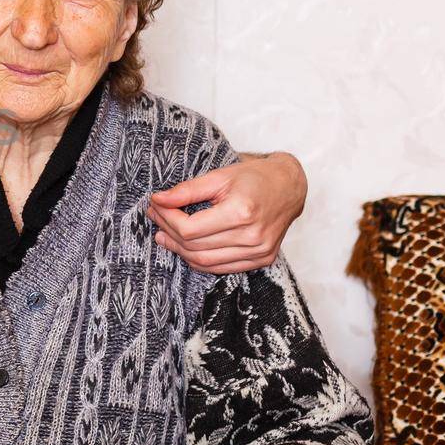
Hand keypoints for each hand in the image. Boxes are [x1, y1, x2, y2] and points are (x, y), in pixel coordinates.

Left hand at [146, 152, 306, 273]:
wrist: (289, 187)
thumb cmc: (254, 178)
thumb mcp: (219, 176)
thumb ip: (187, 190)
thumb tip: (158, 200)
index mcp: (242, 213)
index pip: (190, 228)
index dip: (167, 219)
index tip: (155, 205)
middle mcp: (252, 237)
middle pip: (195, 246)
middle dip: (168, 232)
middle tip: (155, 217)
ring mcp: (259, 252)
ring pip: (205, 262)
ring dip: (180, 250)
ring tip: (164, 235)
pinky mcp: (262, 260)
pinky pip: (221, 268)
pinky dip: (200, 261)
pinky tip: (186, 248)